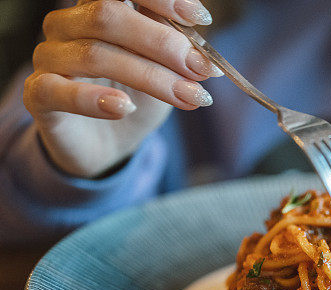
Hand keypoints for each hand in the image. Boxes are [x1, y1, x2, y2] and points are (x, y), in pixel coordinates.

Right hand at [23, 0, 221, 177]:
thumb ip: (176, 54)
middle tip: (201, 70)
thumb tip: (202, 54)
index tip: (200, 19)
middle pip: (108, 16)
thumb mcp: (164, 73)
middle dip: (163, 43)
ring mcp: (50, 58)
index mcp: (97, 9)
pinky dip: (95, 99)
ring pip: (94, 54)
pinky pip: (57, 90)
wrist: (109, 145)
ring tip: (186, 97)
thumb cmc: (136, 98)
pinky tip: (124, 107)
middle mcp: (67, 25)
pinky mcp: (38, 95)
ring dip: (149, 76)